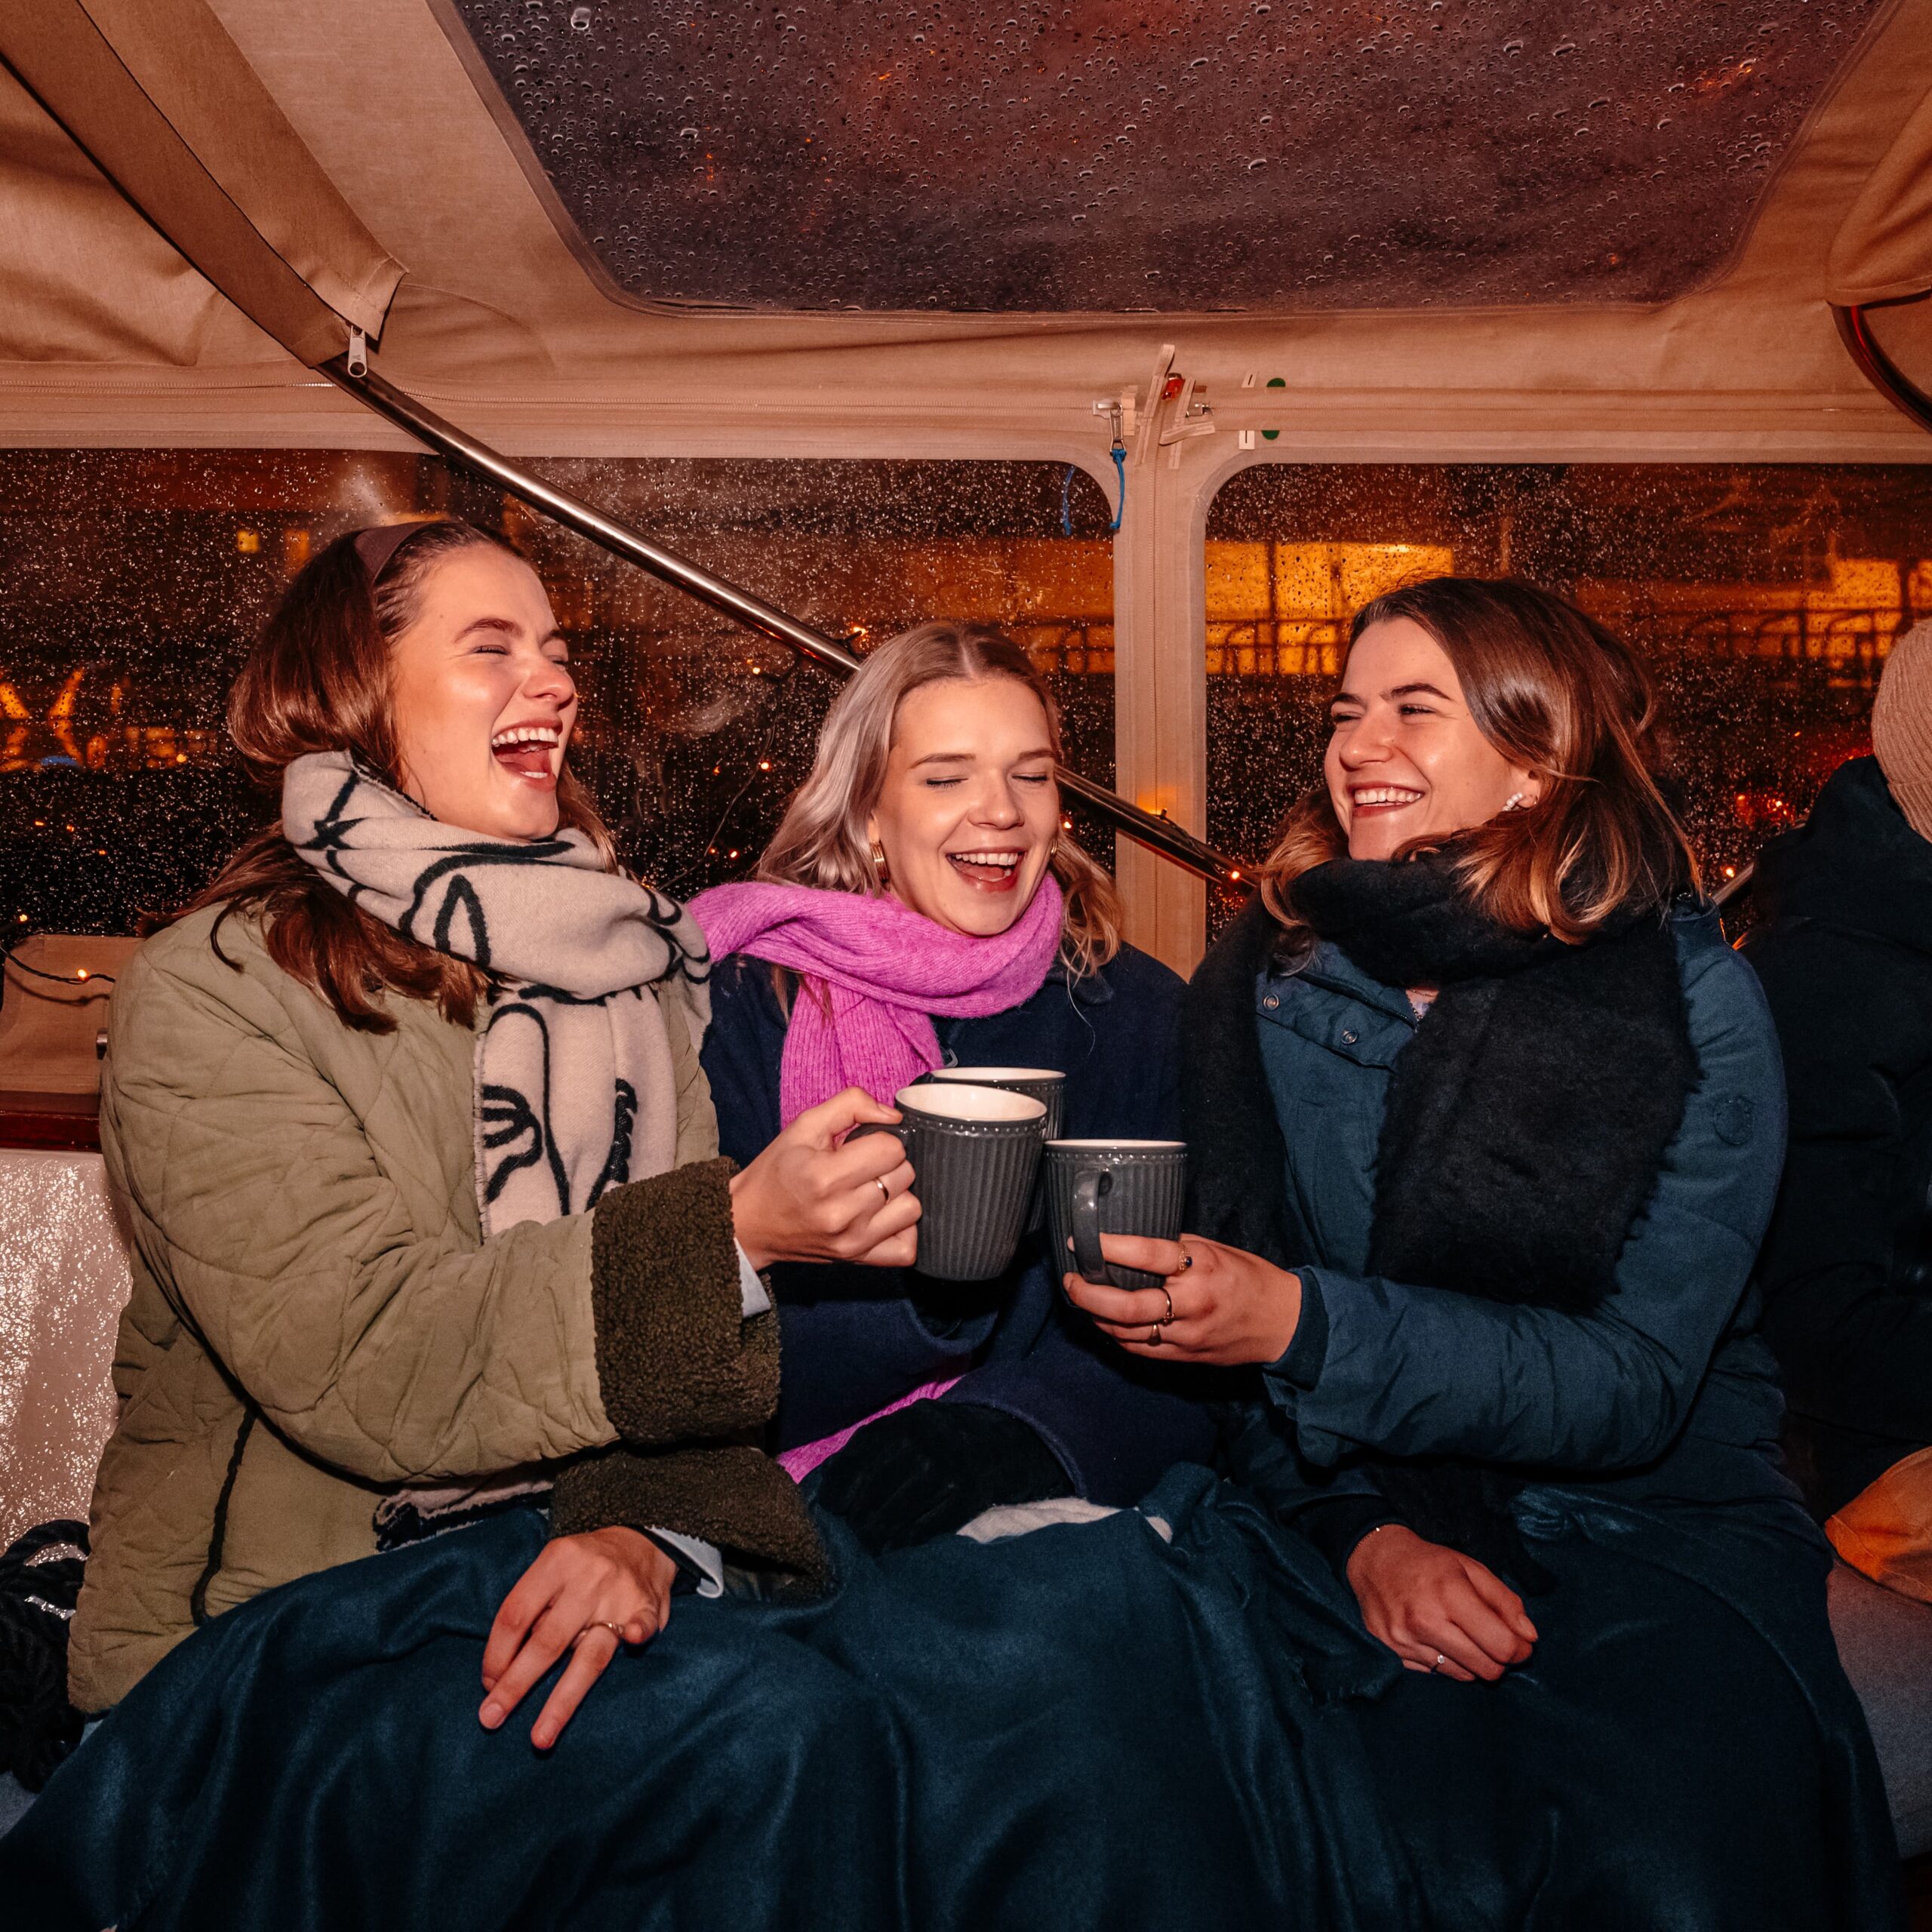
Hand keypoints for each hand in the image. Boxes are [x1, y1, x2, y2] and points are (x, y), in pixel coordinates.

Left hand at [479, 1526, 676, 1747]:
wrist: (641, 1539)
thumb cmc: (583, 1565)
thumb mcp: (551, 1566)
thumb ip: (531, 1608)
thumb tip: (502, 1670)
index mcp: (556, 1562)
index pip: (516, 1615)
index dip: (496, 1654)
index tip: (488, 1684)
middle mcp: (587, 1579)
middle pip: (546, 1641)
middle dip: (516, 1685)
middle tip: (490, 1718)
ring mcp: (619, 1595)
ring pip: (589, 1655)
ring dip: (563, 1699)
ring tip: (541, 1737)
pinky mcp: (647, 1607)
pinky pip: (645, 1622)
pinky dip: (640, 1632)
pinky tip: (635, 1641)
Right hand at [729, 1087, 919, 1271]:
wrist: (750, 1222)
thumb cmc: (778, 1171)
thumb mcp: (804, 1125)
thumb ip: (851, 1105)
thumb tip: (894, 1115)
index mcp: (824, 1176)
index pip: (891, 1149)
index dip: (882, 1139)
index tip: (863, 1145)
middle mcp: (841, 1213)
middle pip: (905, 1175)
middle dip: (889, 1164)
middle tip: (864, 1166)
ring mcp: (851, 1242)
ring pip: (912, 1208)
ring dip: (898, 1195)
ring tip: (872, 1190)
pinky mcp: (857, 1259)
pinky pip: (907, 1248)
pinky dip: (902, 1229)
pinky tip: (883, 1216)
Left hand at [815, 1401, 1071, 1553]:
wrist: (1000, 1437)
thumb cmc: (937, 1440)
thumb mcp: (903, 1431)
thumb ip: (867, 1454)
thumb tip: (822, 1493)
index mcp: (898, 1424)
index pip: (854, 1464)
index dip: (836, 1497)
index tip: (826, 1520)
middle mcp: (920, 1442)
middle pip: (873, 1493)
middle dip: (854, 1524)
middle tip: (842, 1546)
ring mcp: (946, 1467)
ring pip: (899, 1512)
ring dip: (877, 1538)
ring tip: (865, 1553)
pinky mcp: (969, 1493)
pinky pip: (930, 1524)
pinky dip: (908, 1541)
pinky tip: (896, 1550)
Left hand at [1062, 1234, 1301, 1364]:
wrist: (1281, 1322)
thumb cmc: (1247, 1277)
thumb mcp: (1215, 1249)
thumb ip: (1176, 1246)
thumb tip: (1131, 1238)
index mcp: (1202, 1266)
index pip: (1147, 1254)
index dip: (1108, 1247)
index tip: (1080, 1240)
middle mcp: (1193, 1302)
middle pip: (1128, 1305)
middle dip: (1088, 1294)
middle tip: (1071, 1281)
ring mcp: (1187, 1334)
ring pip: (1127, 1332)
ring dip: (1096, 1316)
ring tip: (1082, 1299)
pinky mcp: (1185, 1356)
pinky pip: (1139, 1349)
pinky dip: (1116, 1335)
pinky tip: (1105, 1321)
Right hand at [1344, 1524, 1536, 1681]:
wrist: (1374, 1560)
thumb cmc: (1428, 1563)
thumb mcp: (1470, 1568)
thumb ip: (1505, 1601)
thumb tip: (1529, 1637)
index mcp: (1449, 1593)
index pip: (1501, 1645)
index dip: (1520, 1649)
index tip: (1522, 1645)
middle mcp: (1425, 1621)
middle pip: (1487, 1668)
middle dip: (1500, 1660)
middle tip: (1497, 1643)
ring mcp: (1405, 1641)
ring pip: (1464, 1675)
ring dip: (1473, 1661)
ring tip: (1464, 1637)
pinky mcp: (1393, 1654)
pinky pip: (1437, 1674)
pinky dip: (1447, 1662)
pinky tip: (1439, 1639)